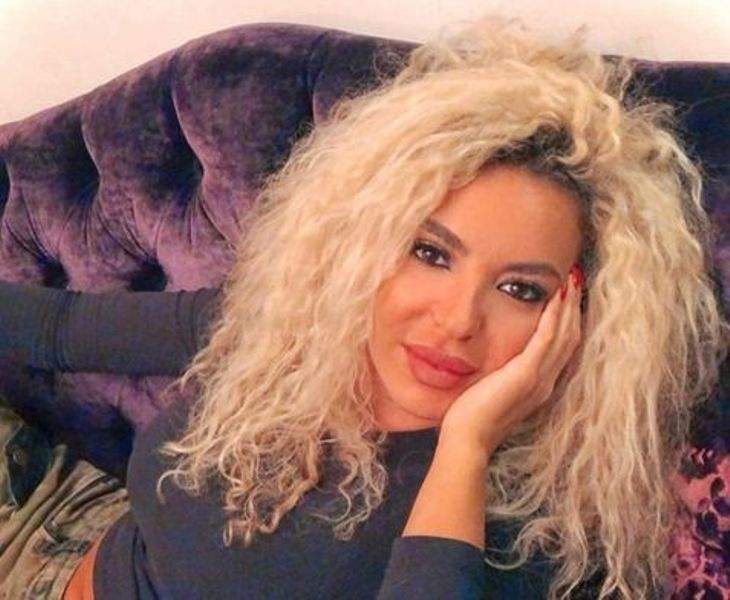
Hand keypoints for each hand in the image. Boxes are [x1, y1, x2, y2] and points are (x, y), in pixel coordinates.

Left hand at [440, 265, 583, 455]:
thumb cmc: (474, 417)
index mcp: (540, 386)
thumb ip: (504, 376)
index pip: (563, 349)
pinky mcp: (526, 374)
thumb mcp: (495, 390)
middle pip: (570, 338)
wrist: (468, 439)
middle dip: (574, 308)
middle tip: (577, 280)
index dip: (569, 323)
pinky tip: (557, 297)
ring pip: (564, 336)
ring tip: (572, 281)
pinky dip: (554, 316)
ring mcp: (539, 379)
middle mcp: (546, 382)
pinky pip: (546, 339)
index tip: (570, 299)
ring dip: (569, 306)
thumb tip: (499, 361)